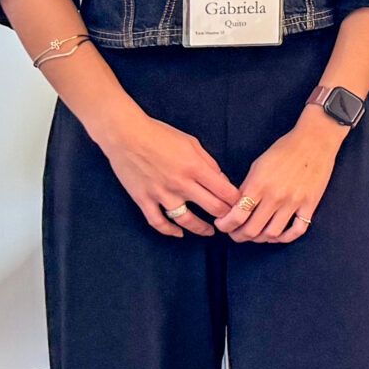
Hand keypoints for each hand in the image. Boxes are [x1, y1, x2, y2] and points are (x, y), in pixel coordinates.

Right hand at [98, 110, 239, 238]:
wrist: (125, 135)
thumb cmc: (160, 135)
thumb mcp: (192, 144)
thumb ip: (209, 164)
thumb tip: (222, 181)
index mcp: (196, 168)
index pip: (226, 193)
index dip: (238, 202)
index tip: (242, 205)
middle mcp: (181, 184)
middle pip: (213, 208)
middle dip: (226, 216)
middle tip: (231, 220)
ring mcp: (161, 193)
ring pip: (187, 220)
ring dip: (202, 229)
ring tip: (210, 232)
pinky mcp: (143, 199)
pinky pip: (158, 222)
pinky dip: (169, 231)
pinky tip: (179, 233)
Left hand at [219, 108, 345, 243]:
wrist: (314, 142)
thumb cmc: (284, 150)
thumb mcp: (258, 165)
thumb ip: (248, 187)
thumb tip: (237, 206)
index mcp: (259, 184)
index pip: (236, 215)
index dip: (225, 225)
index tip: (223, 225)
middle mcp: (275, 196)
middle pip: (252, 229)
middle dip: (238, 235)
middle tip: (235, 233)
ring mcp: (294, 202)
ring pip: (272, 233)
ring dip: (259, 239)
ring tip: (254, 235)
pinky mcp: (310, 204)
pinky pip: (297, 230)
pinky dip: (285, 238)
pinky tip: (278, 235)